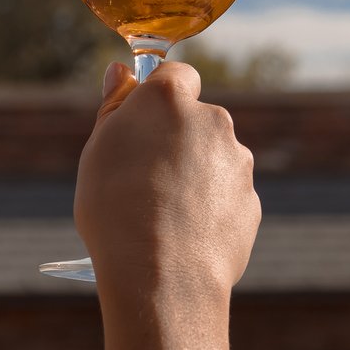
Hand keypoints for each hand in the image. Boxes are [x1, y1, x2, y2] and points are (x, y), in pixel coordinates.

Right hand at [71, 60, 259, 305]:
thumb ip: (114, 109)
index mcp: (171, 100)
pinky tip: (181, 237)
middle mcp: (214, 121)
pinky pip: (225, 199)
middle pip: (196, 121)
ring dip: (192, 178)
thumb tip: (120, 73)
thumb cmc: (116, 209)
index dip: (156, 98)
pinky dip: (207, 211)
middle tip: (141, 180)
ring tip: (159, 217)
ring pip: (213, 162)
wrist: (161, 276)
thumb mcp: (98, 153)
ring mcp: (239, 163)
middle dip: (175, 142)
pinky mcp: (251, 202)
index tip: (138, 125)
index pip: (174, 76)